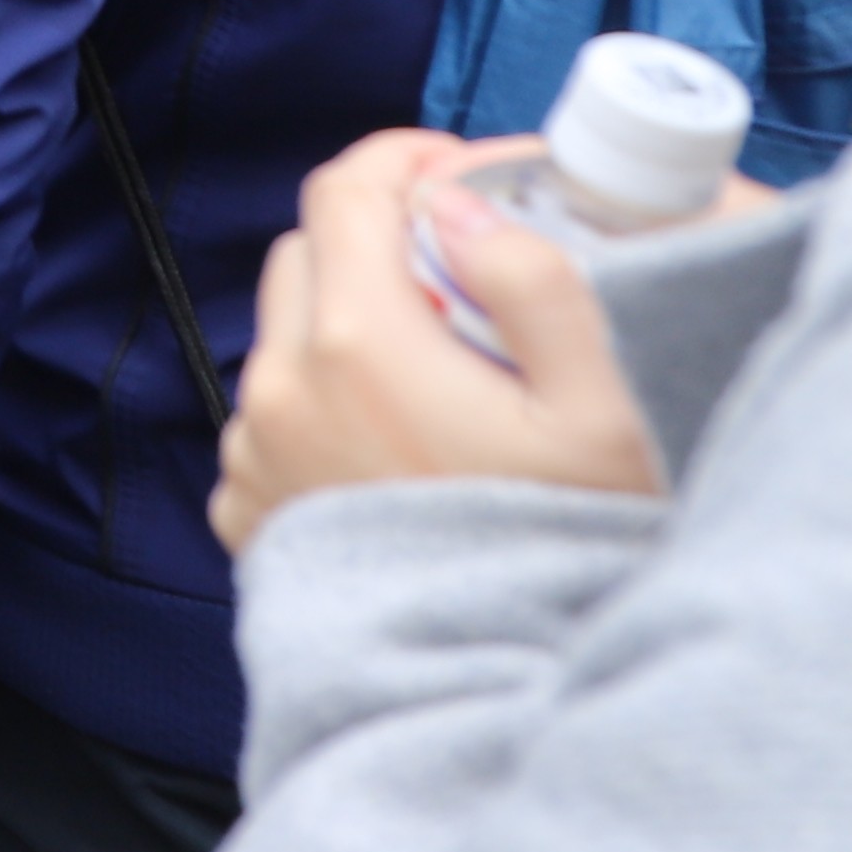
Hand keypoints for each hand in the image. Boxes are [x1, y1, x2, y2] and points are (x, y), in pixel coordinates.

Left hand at [208, 128, 670, 547]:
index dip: (402, 162)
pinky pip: (276, 415)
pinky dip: (326, 403)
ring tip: (450, 374)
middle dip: (379, 242)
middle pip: (308, 254)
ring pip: (288, 336)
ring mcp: (254, 455)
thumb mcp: (603, 410)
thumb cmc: (566, 552)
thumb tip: (462, 207)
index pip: (343, 192)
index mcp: (355, 346)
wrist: (499, 689)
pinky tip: (406, 442)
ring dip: (352, 326)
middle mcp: (279, 392)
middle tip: (467, 277)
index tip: (458, 174)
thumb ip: (535, 283)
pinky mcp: (248, 511)